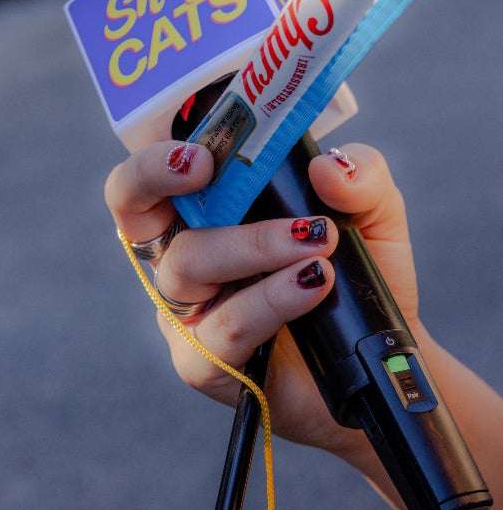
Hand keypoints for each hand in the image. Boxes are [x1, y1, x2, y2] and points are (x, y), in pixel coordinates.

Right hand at [104, 141, 422, 460]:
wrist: (380, 363)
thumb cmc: (355, 281)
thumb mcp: (372, 214)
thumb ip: (359, 178)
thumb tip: (327, 167)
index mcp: (206, 212)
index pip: (154, 170)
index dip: (156, 152)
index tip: (200, 146)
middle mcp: (183, 254)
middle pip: (130, 207)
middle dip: (151, 174)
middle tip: (202, 165)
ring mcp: (186, 310)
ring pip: (185, 264)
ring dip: (251, 244)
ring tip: (317, 244)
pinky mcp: (202, 363)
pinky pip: (224, 325)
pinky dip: (272, 299)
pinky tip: (313, 284)